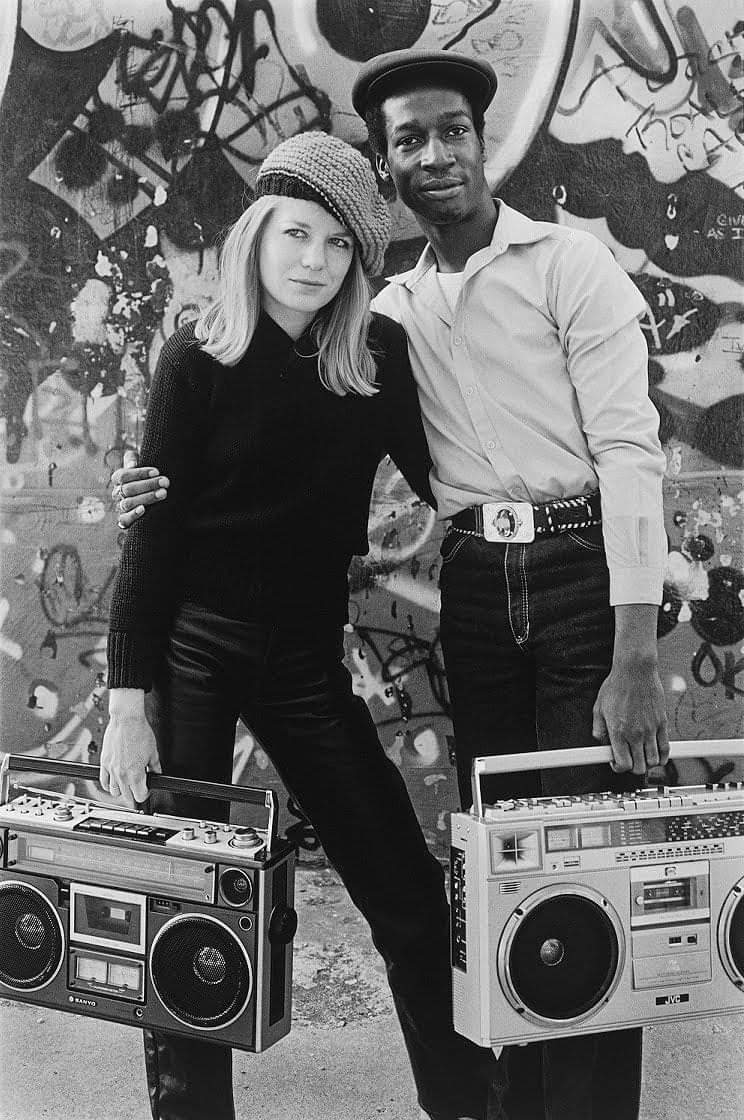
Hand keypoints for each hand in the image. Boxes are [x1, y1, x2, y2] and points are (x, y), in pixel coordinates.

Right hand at [100, 710, 161, 806]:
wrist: (126, 720)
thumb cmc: (140, 732)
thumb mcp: (153, 752)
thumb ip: (155, 766)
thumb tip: (157, 773)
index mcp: (136, 774)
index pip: (140, 796)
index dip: (145, 794)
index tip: (147, 789)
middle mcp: (122, 774)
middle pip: (127, 797)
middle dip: (134, 794)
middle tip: (138, 787)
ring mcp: (112, 769)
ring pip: (114, 792)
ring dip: (121, 791)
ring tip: (126, 785)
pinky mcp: (104, 762)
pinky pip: (103, 781)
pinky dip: (108, 785)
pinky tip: (113, 781)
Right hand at [112, 449, 169, 528]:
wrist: (151, 495)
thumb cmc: (147, 476)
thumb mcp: (140, 463)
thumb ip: (133, 458)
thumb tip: (133, 464)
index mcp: (118, 479)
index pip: (124, 475)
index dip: (140, 473)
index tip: (157, 471)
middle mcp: (117, 493)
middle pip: (128, 489)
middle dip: (148, 485)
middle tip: (165, 482)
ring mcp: (120, 507)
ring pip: (128, 503)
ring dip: (146, 498)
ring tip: (163, 493)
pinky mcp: (125, 521)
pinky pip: (124, 520)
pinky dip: (133, 515)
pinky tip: (143, 509)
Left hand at [592, 656, 669, 774]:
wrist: (635, 671)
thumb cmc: (616, 686)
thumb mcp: (598, 708)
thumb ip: (598, 729)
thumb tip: (601, 743)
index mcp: (618, 731)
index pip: (622, 764)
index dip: (618, 767)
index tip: (616, 761)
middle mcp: (635, 733)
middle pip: (640, 767)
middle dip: (633, 767)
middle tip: (629, 758)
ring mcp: (650, 729)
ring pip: (654, 761)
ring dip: (648, 763)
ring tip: (641, 755)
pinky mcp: (662, 723)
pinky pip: (666, 748)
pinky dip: (663, 756)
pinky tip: (657, 754)